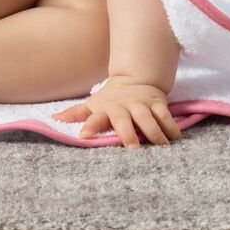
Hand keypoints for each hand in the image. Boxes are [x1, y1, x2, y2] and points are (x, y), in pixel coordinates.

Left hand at [52, 76, 182, 147]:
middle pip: (124, 120)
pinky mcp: (158, 104)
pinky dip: (171, 127)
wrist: (135, 80)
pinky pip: (166, 116)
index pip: (94, 118)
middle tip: (132, 149)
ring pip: (148, 118)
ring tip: (160, 146)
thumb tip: (55, 119)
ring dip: (154, 132)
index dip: (89, 126)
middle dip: (128, 133)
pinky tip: (175, 139)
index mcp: (105, 110)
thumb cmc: (111, 100)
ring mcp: (142, 105)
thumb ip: (76, 113)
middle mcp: (123, 107)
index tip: (83, 137)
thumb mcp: (94, 104)